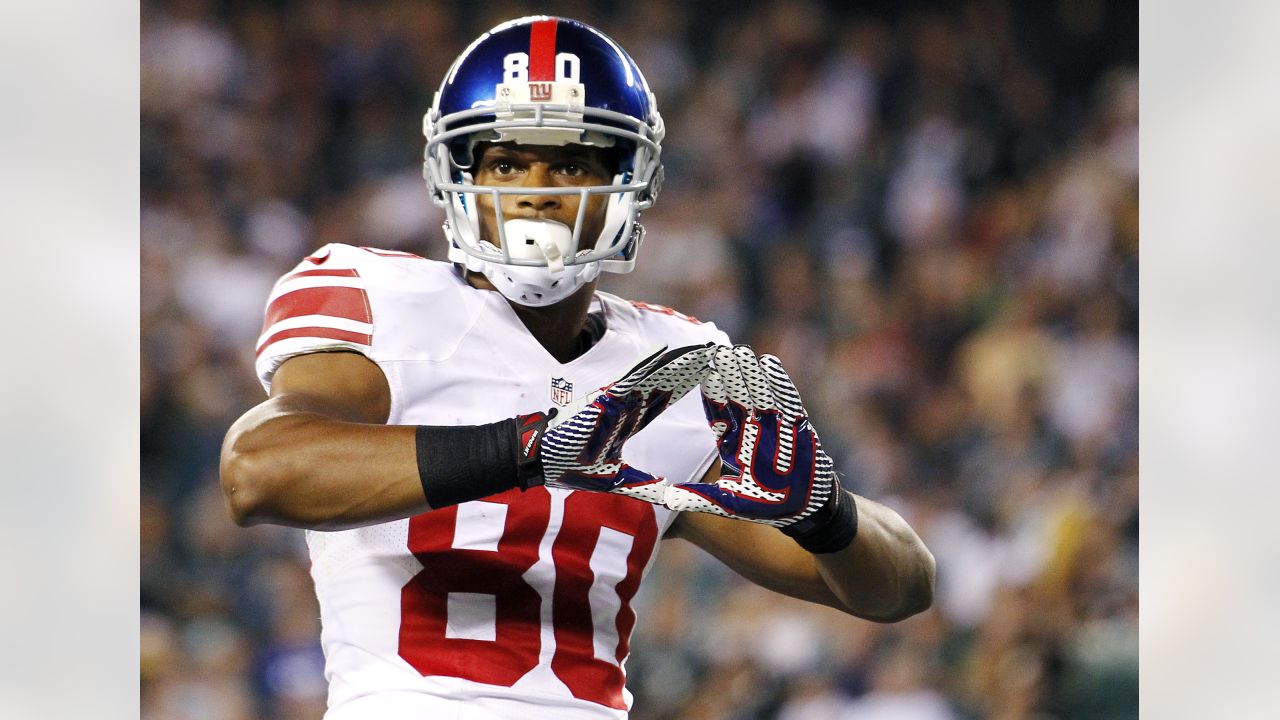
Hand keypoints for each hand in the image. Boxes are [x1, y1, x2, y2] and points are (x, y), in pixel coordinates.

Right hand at [539, 343, 714, 502]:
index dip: (685, 387)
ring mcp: (614, 399)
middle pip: (664, 383)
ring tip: (701, 349)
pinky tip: (666, 353)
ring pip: (652, 376)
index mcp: (628, 422)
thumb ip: (643, 483)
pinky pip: (630, 379)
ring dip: (676, 363)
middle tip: (715, 354)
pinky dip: (648, 365)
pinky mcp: (603, 398)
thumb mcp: (616, 479)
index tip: (708, 377)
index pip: (663, 400)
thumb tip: (669, 491)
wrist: (539, 458)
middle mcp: (625, 406)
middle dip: (688, 369)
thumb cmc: (570, 465)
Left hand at [663, 345, 838, 526]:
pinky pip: (787, 399)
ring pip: (760, 391)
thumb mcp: (725, 502)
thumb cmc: (764, 505)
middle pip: (737, 395)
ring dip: (750, 372)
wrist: (805, 508)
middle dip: (728, 374)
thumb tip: (662, 499)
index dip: (711, 393)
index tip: (700, 373)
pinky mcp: (796, 424)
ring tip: (740, 351)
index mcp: (731, 441)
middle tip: (716, 351)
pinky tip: (769, 362)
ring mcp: (774, 423)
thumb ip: (696, 497)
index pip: (718, 412)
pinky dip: (778, 382)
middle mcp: (750, 427)